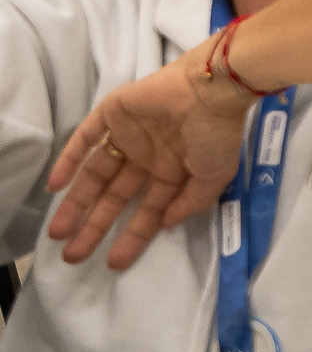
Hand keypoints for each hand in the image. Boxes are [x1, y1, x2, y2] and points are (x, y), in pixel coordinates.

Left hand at [46, 56, 249, 270]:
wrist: (210, 88)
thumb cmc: (216, 134)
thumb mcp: (216, 176)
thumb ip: (192, 202)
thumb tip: (165, 223)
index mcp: (172, 171)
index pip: (147, 210)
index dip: (132, 237)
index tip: (115, 263)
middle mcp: (147, 156)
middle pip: (113, 197)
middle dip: (94, 227)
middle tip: (73, 256)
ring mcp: (128, 136)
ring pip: (94, 174)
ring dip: (75, 202)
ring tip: (57, 232)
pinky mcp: (112, 114)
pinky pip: (85, 138)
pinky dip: (69, 160)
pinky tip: (55, 186)